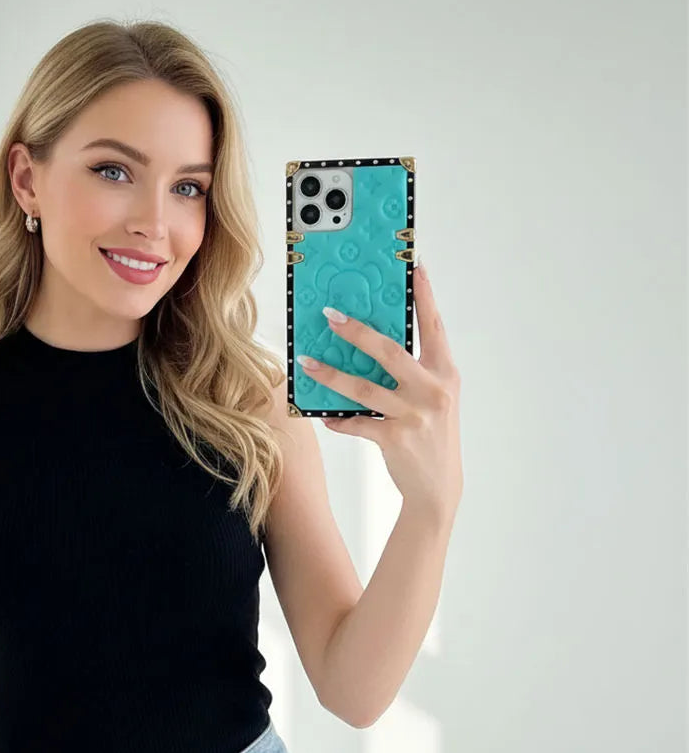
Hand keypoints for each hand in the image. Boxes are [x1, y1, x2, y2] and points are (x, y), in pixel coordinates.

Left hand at [296, 259, 461, 520]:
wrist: (439, 488)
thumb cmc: (431, 435)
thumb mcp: (434, 398)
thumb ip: (413, 371)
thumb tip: (372, 343)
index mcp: (445, 373)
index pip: (434, 325)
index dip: (423, 294)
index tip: (413, 264)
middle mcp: (434, 390)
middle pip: (389, 351)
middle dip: (357, 331)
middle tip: (330, 315)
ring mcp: (415, 415)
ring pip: (364, 388)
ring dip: (331, 374)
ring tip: (307, 363)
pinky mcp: (395, 439)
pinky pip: (357, 423)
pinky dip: (338, 419)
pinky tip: (324, 415)